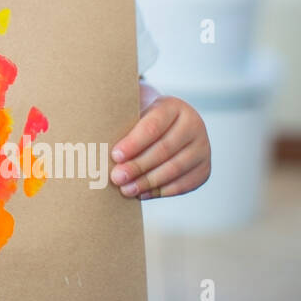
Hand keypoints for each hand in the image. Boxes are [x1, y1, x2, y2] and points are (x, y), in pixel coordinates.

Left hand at [110, 82, 210, 199]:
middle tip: (116, 178)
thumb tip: (95, 142)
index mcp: (173, 107)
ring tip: (126, 190)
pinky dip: (161, 191)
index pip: (153, 127)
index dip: (133, 143)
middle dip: (137, 166)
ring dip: (147, 182)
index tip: (114, 156)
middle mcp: (194, 125)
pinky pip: (184, 184)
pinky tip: (143, 194)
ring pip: (174, 169)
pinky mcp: (204, 168)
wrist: (170, 124)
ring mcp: (203, 147)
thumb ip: (122, 123)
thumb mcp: (136, 112)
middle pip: (163, 150)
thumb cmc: (143, 120)